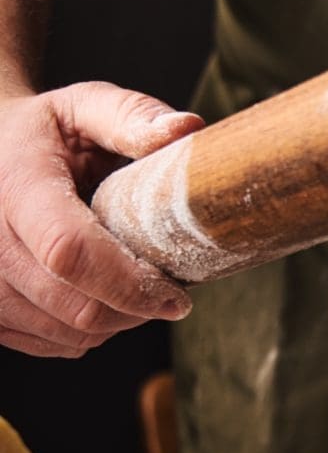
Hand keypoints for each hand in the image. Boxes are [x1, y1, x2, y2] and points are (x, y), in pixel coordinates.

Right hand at [0, 82, 202, 357]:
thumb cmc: (41, 133)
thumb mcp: (83, 107)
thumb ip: (132, 117)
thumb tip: (186, 129)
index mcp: (17, 186)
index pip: (70, 251)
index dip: (131, 283)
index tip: (178, 295)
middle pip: (74, 306)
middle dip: (135, 309)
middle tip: (168, 291)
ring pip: (66, 334)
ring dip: (115, 322)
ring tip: (131, 284)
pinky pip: (50, 344)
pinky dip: (85, 332)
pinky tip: (95, 295)